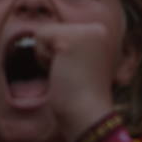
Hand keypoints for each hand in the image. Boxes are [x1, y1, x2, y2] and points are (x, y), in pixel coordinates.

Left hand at [34, 22, 132, 141]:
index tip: (77, 72)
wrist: (88, 114)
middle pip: (54, 30)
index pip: (63, 31)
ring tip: (66, 72)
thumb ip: (70, 46)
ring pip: (45, 31)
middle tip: (71, 73)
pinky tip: (59, 70)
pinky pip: (39, 36)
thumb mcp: (81, 62)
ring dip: (47, 56)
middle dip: (54, 54)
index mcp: (101, 33)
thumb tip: (44, 35)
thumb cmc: (80, 96)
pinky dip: (42, 57)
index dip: (61, 55)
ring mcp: (85, 31)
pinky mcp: (70, 39)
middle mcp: (97, 27)